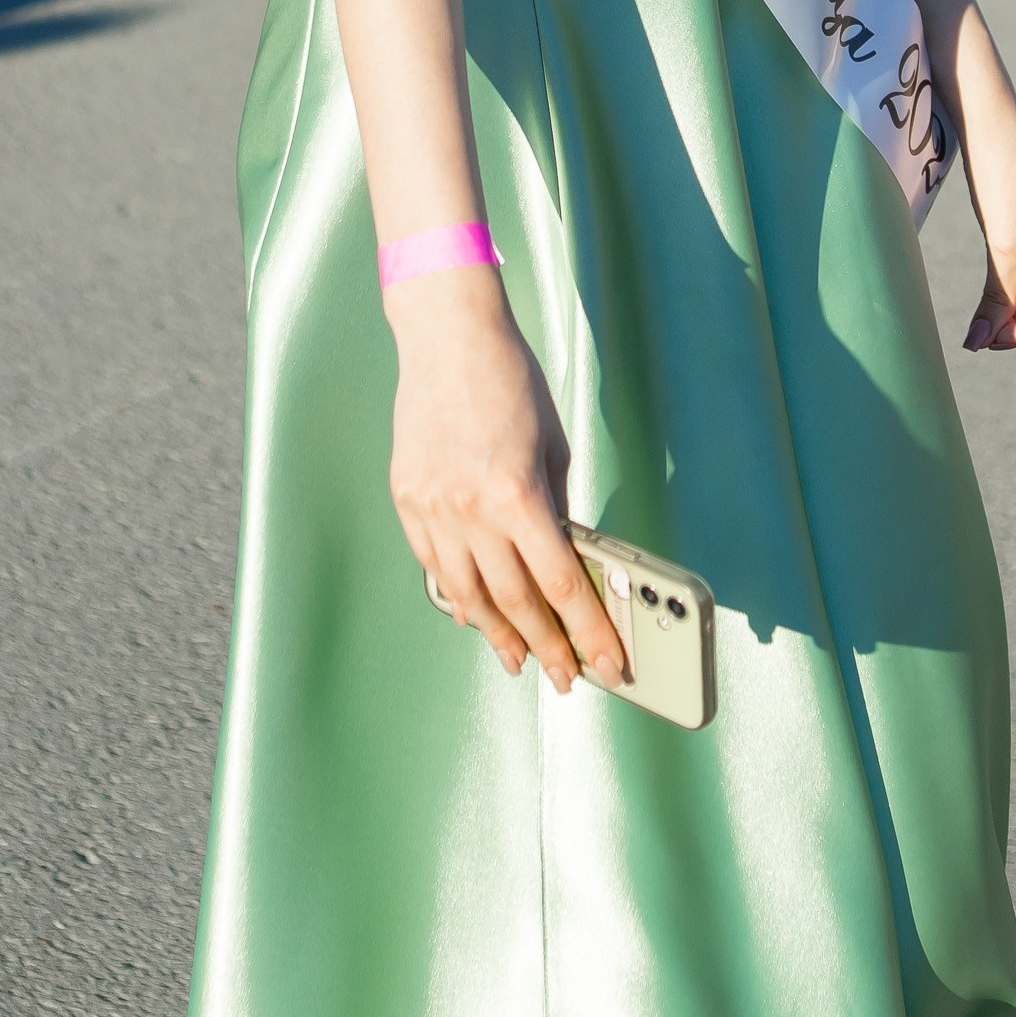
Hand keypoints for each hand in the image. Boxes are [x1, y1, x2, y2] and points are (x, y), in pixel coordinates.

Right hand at [384, 268, 626, 691]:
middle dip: (547, 647)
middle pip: (515, 602)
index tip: (607, 663)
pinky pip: (434, 565)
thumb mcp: (553, 448)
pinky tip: (473, 614)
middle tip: (565, 678)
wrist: (449, 338)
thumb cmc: (511, 383)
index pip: (562, 586)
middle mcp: (472, 510)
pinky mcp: (407, 499)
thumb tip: (565, 563)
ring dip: (497, 634)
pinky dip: (456, 596)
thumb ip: (556, 509)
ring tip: (519, 659)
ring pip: (467, 595)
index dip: (588, 633)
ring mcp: (433, 508)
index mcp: (519, 495)